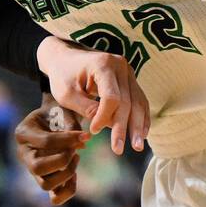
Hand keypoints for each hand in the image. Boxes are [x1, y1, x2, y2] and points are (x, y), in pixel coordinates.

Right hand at [15, 95, 87, 204]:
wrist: (53, 117)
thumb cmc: (58, 111)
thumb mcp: (63, 111)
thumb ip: (72, 125)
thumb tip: (83, 145)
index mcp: (23, 133)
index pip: (46, 142)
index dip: (69, 140)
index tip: (86, 136)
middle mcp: (23, 154)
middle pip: (37, 168)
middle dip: (62, 159)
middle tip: (76, 150)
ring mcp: (32, 169)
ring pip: (45, 185)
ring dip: (66, 173)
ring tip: (75, 158)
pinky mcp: (44, 179)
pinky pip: (55, 197)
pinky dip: (69, 188)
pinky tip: (75, 173)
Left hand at [37, 36, 150, 154]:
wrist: (65, 57)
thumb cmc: (63, 75)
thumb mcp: (67, 93)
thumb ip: (86, 108)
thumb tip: (107, 126)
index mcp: (103, 64)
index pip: (111, 97)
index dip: (104, 117)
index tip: (93, 131)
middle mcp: (120, 65)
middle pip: (127, 101)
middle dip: (123, 127)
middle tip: (119, 149)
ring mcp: (127, 71)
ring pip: (137, 102)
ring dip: (138, 126)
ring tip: (137, 146)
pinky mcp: (129, 79)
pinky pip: (139, 99)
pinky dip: (141, 117)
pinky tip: (142, 134)